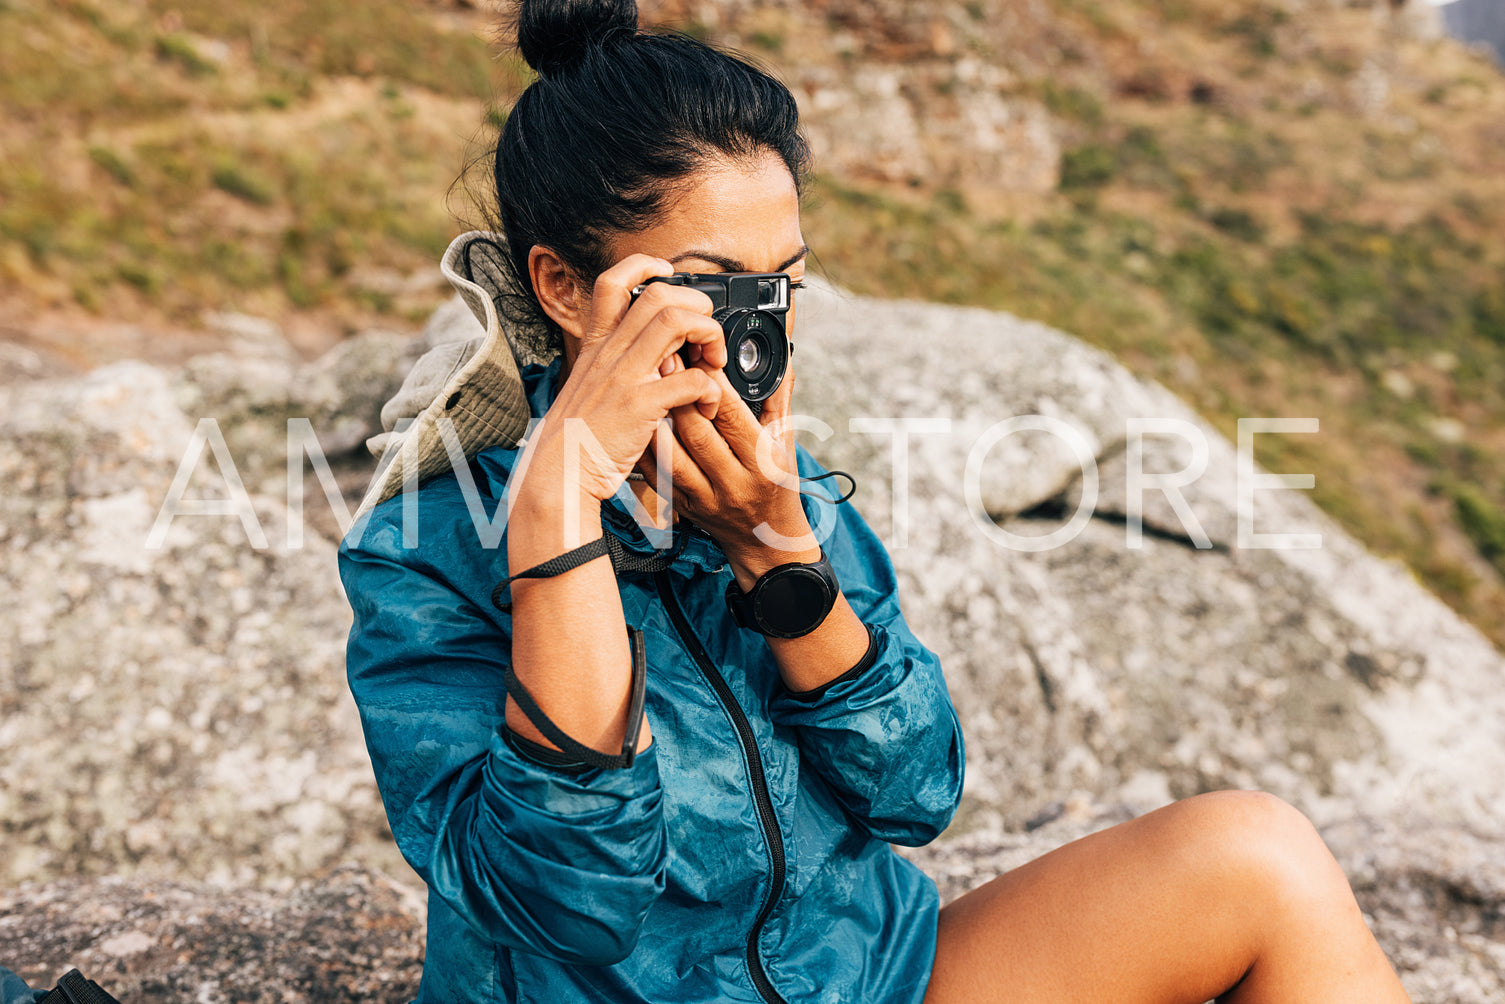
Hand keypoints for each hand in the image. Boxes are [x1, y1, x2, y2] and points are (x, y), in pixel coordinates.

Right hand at [516, 255, 728, 506]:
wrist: (558, 471)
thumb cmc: (578, 435)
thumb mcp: (587, 386)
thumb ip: (614, 364)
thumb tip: (651, 355)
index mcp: (597, 345)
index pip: (613, 282)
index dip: (644, 266)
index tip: (668, 273)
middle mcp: (611, 353)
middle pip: (658, 294)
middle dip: (696, 305)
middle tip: (705, 335)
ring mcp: (625, 376)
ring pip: (677, 322)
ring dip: (708, 334)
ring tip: (713, 361)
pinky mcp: (641, 405)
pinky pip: (691, 380)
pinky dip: (711, 389)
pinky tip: (708, 405)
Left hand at [637, 353, 820, 588]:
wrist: (766, 540)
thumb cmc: (777, 483)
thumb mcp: (785, 442)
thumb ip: (777, 396)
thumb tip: (780, 353)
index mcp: (763, 463)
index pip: (734, 417)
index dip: (713, 385)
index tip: (698, 355)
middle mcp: (735, 483)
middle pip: (698, 434)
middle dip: (678, 394)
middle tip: (661, 361)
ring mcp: (706, 499)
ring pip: (672, 455)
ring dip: (655, 419)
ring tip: (644, 387)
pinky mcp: (684, 508)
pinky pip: (657, 475)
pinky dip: (646, 447)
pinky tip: (636, 423)